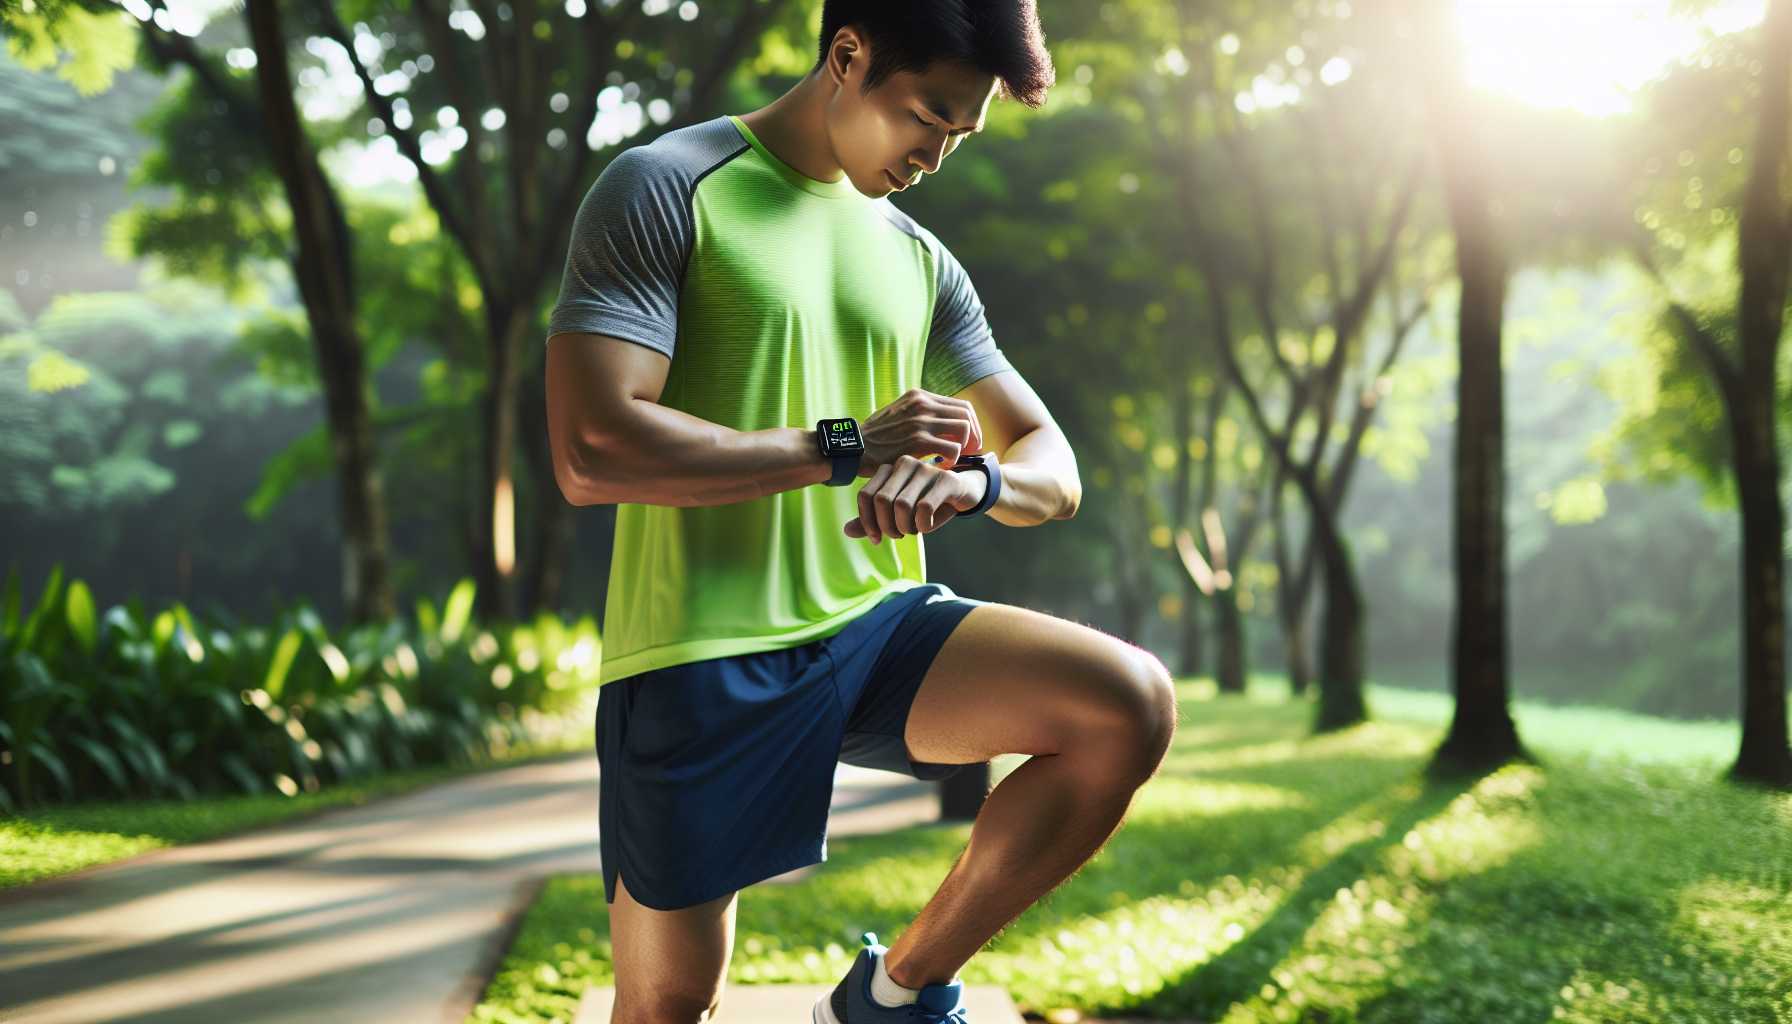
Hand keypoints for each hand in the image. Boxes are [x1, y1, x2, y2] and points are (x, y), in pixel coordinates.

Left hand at [845, 454, 988, 543]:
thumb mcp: (899, 515)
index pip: (865, 495)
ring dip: (906, 527)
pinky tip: (927, 525)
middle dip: (887, 526)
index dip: (866, 521)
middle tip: (899, 535)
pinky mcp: (946, 479)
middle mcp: (905, 463)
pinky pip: (924, 508)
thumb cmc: (929, 503)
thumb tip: (846, 531)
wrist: (965, 493)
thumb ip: (873, 521)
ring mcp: (926, 469)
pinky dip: (923, 525)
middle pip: (882, 500)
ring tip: (914, 530)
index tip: (877, 538)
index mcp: (890, 468)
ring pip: (902, 505)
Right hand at [856, 389, 984, 477]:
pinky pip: (952, 448)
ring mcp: (920, 421)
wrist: (853, 447)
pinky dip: (954, 459)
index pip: (961, 405)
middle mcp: (923, 403)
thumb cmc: (876, 436)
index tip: (968, 441)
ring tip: (956, 459)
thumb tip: (941, 425)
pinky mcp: (917, 441)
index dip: (971, 424)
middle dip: (974, 435)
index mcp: (920, 396)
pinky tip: (943, 466)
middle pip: (967, 414)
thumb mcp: (899, 414)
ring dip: (966, 447)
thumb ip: (920, 414)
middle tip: (970, 452)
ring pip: (964, 429)